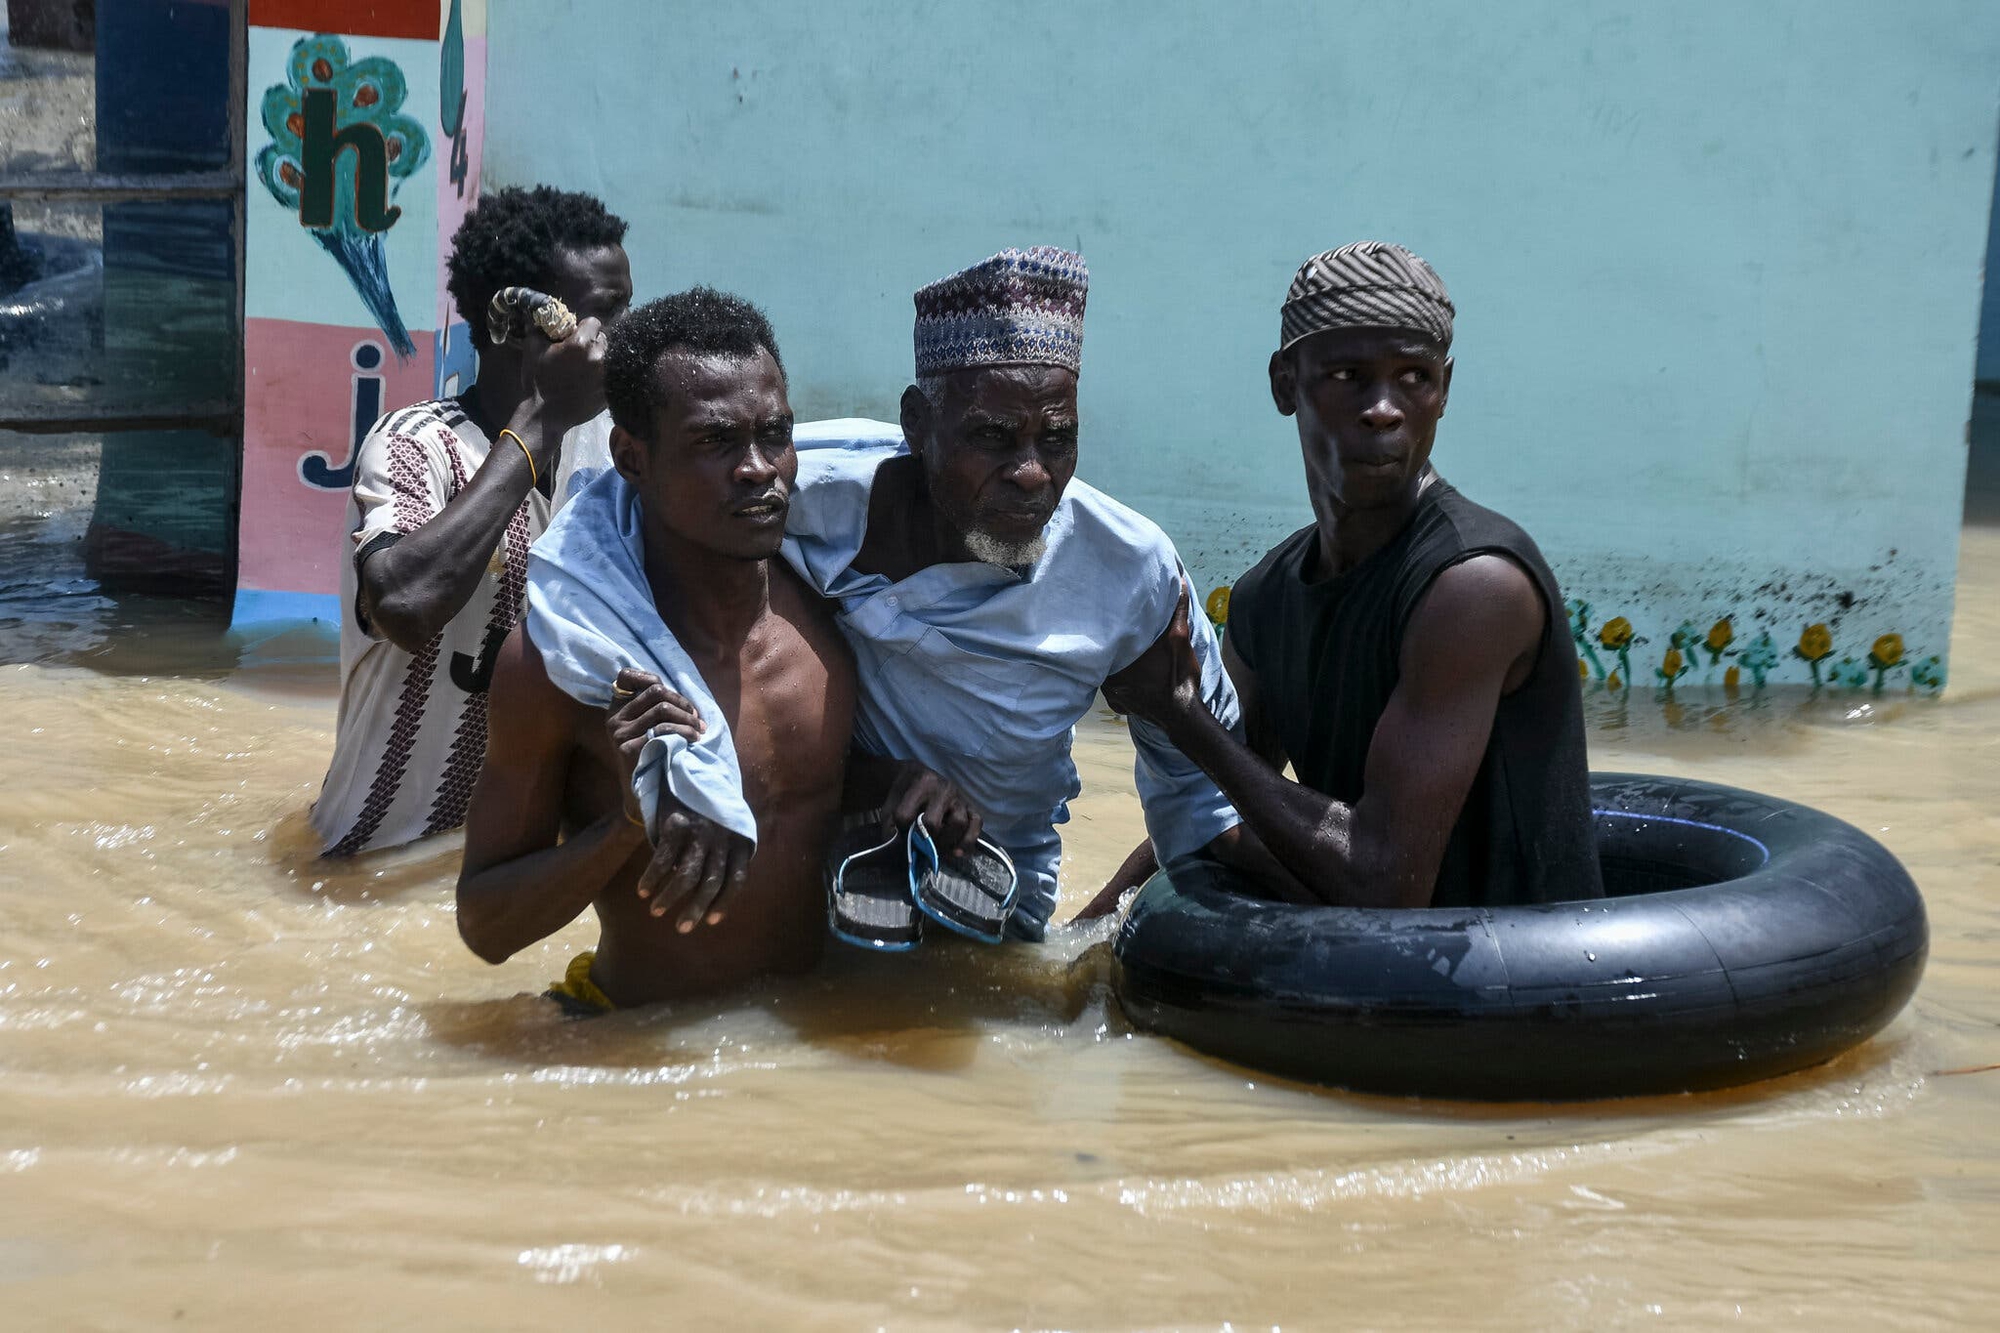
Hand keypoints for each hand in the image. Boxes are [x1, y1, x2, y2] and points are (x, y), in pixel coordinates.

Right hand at [520, 314, 607, 433]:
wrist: (545, 416)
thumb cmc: (537, 381)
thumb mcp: (532, 348)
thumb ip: (538, 326)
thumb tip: (540, 312)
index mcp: (581, 343)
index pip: (594, 322)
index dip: (584, 327)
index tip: (576, 335)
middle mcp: (598, 357)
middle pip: (604, 338)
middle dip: (593, 342)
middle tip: (580, 353)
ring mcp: (607, 375)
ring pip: (610, 356)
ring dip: (600, 357)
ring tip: (586, 367)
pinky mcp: (610, 390)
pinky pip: (612, 374)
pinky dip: (604, 374)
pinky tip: (590, 380)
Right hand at [606, 667, 704, 827]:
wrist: (643, 792)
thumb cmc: (653, 755)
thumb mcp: (646, 727)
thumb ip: (653, 707)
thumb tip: (682, 693)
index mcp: (617, 709)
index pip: (625, 676)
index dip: (649, 676)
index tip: (671, 693)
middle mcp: (614, 719)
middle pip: (655, 691)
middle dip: (681, 701)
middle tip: (696, 716)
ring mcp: (620, 734)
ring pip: (662, 709)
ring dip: (688, 718)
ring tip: (699, 729)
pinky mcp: (629, 749)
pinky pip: (664, 730)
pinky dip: (685, 732)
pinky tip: (694, 739)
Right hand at [635, 799, 752, 932]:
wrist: (689, 768)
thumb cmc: (708, 807)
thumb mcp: (726, 827)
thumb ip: (721, 855)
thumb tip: (703, 892)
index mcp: (739, 840)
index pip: (736, 879)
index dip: (723, 902)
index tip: (710, 921)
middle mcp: (722, 838)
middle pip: (710, 883)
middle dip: (695, 909)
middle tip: (682, 928)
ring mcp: (699, 832)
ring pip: (685, 877)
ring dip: (670, 898)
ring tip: (657, 911)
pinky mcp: (676, 824)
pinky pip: (662, 861)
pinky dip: (652, 879)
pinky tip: (643, 890)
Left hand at [884, 761, 983, 856]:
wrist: (915, 776)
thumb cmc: (902, 794)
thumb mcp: (890, 804)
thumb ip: (890, 826)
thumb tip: (898, 851)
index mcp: (921, 784)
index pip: (906, 815)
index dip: (900, 829)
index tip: (900, 832)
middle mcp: (943, 788)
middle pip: (933, 823)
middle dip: (924, 840)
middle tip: (919, 847)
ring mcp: (959, 797)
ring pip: (959, 823)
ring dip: (946, 842)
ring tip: (937, 850)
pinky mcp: (969, 805)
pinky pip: (976, 822)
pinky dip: (968, 839)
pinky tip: (957, 852)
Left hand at [1102, 579, 1201, 725]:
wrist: (1182, 715)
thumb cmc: (1179, 676)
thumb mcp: (1180, 640)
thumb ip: (1176, 612)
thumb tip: (1180, 582)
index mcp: (1121, 656)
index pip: (1102, 637)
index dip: (1103, 625)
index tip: (1103, 614)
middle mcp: (1109, 674)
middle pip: (1101, 653)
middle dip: (1106, 642)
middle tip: (1110, 630)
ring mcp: (1111, 692)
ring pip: (1103, 669)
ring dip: (1109, 660)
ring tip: (1115, 650)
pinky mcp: (1117, 703)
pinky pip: (1109, 687)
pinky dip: (1114, 679)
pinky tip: (1124, 673)